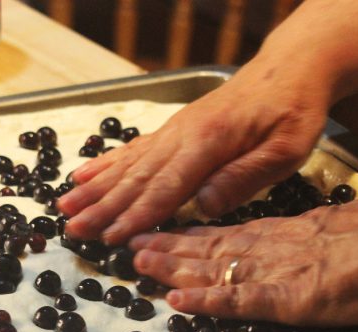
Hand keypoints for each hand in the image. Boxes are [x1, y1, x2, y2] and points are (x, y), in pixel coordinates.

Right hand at [57, 60, 330, 244]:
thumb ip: (243, 177)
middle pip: (137, 177)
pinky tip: (83, 173)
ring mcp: (174, 131)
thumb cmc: (294, 111)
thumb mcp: (286, 149)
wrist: (289, 68)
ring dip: (94, 186)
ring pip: (127, 163)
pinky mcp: (174, 129)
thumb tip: (203, 206)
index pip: (167, 187)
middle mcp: (182, 135)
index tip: (110, 238)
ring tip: (64, 206)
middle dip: (102, 206)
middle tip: (71, 230)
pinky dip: (105, 163)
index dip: (137, 215)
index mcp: (210, 143)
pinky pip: (133, 148)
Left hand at [129, 197, 357, 325]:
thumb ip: (315, 239)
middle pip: (209, 249)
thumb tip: (307, 244)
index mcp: (284, 234)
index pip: (228, 236)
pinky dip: (204, 302)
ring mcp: (274, 273)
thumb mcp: (341, 229)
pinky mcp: (284, 298)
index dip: (192, 237)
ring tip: (139, 264)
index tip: (164, 233)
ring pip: (212, 269)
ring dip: (173, 269)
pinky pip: (236, 301)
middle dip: (169, 249)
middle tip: (133, 245)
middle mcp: (270, 249)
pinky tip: (176, 302)